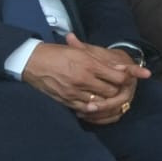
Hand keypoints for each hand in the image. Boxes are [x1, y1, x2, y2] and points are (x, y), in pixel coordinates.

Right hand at [24, 32, 145, 119]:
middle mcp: (83, 79)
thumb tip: (121, 68)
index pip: (117, 77)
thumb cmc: (58, 53)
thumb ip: (102, 61)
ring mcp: (74, 91)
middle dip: (117, 90)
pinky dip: (92, 107)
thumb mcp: (81, 52)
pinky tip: (95, 104)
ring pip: (100, 101)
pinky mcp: (65, 100)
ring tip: (109, 95)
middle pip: (111, 91)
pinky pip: (85, 108)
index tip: (129, 77)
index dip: (126, 78)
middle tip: (120, 87)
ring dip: (106, 99)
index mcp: (89, 64)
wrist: (32, 62)